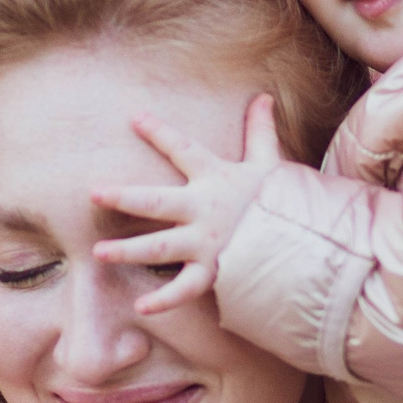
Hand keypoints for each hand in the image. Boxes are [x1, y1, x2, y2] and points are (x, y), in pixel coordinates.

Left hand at [91, 94, 284, 314]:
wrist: (309, 239)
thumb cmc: (284, 199)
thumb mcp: (270, 162)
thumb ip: (260, 131)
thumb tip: (264, 97)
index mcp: (215, 179)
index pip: (182, 149)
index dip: (159, 133)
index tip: (135, 119)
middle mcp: (203, 210)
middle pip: (156, 201)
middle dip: (123, 197)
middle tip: (94, 193)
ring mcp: (205, 243)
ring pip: (159, 247)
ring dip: (128, 250)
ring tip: (99, 253)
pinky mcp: (213, 272)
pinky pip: (185, 288)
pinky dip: (164, 299)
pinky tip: (140, 305)